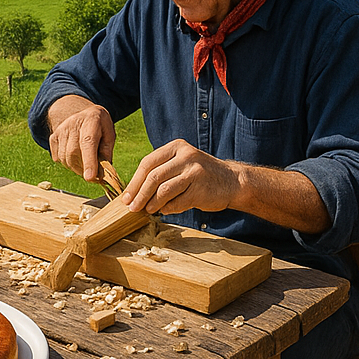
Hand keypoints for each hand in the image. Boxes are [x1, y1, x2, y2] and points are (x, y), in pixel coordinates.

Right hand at [47, 97, 115, 181]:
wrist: (83, 114)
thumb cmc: (100, 126)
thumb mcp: (110, 134)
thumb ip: (107, 152)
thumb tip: (103, 173)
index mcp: (92, 120)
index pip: (88, 143)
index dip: (89, 161)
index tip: (90, 177)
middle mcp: (74, 123)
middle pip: (74, 152)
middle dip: (83, 169)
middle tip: (93, 175)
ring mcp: (61, 129)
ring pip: (64, 158)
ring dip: (75, 168)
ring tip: (85, 165)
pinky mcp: (54, 136)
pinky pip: (57, 158)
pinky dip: (66, 163)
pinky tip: (75, 158)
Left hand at [121, 140, 240, 214]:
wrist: (232, 181)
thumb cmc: (200, 174)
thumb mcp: (181, 163)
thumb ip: (161, 171)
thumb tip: (134, 191)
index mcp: (176, 147)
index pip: (148, 163)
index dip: (134, 181)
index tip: (126, 196)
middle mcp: (185, 156)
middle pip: (153, 176)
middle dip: (139, 194)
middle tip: (132, 207)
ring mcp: (194, 172)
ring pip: (164, 190)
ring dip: (152, 203)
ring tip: (148, 210)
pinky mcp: (201, 189)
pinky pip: (177, 202)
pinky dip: (168, 209)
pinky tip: (166, 210)